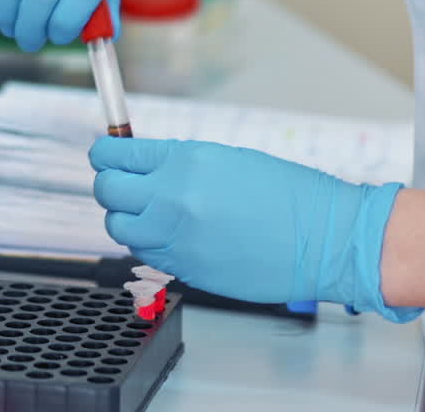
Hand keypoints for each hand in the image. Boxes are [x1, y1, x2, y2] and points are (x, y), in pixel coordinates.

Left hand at [90, 136, 420, 320]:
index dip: (104, 152)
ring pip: (120, 229)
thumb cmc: (285, 192)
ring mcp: (176, 241)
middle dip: (108, 184)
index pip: (115, 156)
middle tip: (119, 180)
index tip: (103, 151)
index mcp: (183, 163)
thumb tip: (143, 165)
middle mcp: (172, 201)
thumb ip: (178, 163)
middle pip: (107, 193)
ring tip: (147, 209)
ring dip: (126, 216)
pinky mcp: (186, 272)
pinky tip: (169, 232)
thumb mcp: (225, 159)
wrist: (321, 236)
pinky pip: (147, 254)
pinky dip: (148, 242)